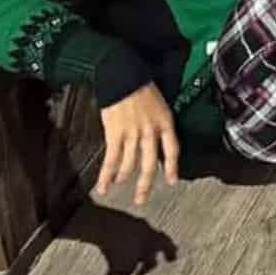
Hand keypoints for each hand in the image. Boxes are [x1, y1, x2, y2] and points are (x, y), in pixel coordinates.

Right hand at [95, 84, 178, 205]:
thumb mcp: (159, 104)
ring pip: (129, 164)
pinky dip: (106, 175)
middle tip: (142, 199)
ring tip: (119, 187)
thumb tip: (152, 140)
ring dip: (123, 178)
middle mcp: (151, 132)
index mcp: (165, 123)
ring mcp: (133, 134)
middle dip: (145, 184)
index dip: (172, 167)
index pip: (172, 150)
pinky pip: (111, 160)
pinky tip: (103, 186)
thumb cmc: (141, 86)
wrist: (123, 75)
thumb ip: (158, 123)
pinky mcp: (114, 134)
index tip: (172, 181)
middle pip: (150, 164)